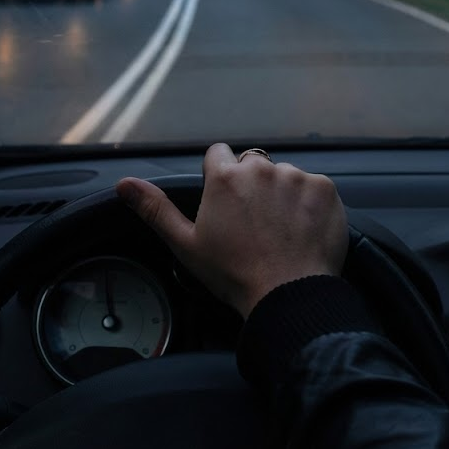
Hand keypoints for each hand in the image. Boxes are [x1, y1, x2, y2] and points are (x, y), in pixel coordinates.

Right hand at [116, 143, 347, 318]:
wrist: (289, 295)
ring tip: (280, 231)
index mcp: (224, 177)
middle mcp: (261, 168)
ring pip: (284, 176)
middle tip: (253, 224)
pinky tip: (301, 231)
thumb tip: (124, 184)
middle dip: (252, 186)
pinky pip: (313, 188)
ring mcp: (296, 177)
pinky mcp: (325, 189)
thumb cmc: (234, 274)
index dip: (220, 177)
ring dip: (282, 194)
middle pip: (253, 164)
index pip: (219, 154)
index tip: (225, 203)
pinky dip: (309, 205)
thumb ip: (155, 208)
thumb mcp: (185, 244)